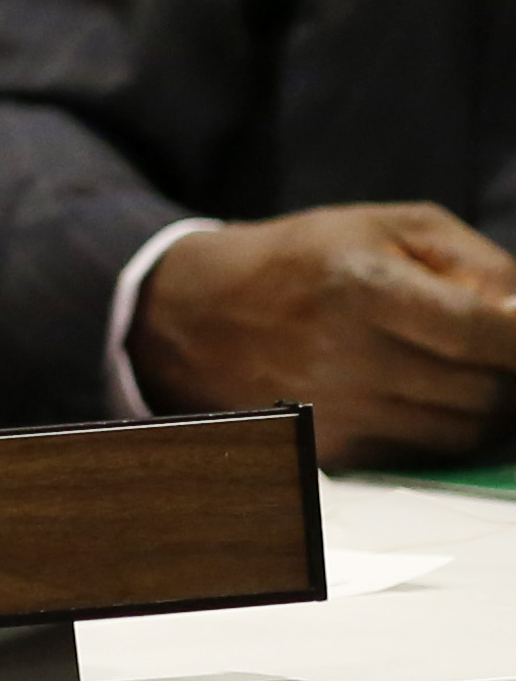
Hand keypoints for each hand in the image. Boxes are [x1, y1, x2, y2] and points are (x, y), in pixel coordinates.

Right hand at [127, 203, 515, 463]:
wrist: (196, 314)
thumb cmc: (305, 259)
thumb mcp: (390, 228)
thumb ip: (477, 264)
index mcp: (366, 288)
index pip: (490, 334)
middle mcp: (350, 357)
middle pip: (487, 392)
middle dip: (507, 372)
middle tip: (493, 350)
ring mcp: (339, 410)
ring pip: (463, 431)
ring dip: (482, 405)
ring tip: (464, 372)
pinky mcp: (332, 448)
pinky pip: (423, 452)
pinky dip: (441, 428)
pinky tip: (424, 395)